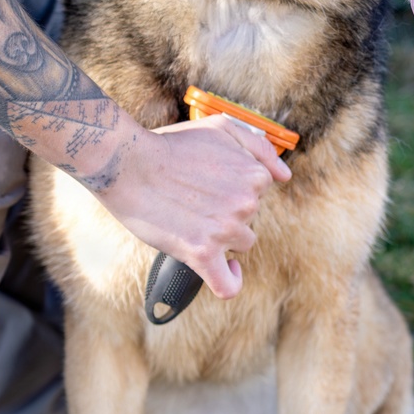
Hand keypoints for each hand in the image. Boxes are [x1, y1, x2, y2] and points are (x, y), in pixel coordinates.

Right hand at [95, 115, 291, 298]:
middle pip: (248, 221)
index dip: (231, 190)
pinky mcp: (202, 253)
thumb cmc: (170, 145)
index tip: (208, 186)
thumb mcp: (221, 128)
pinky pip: (228, 285)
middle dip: (224, 213)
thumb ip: (259, 148)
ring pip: (239, 246)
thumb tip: (285, 177)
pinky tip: (221, 269)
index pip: (256, 195)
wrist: (128, 164)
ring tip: (189, 220)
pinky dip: (229, 281)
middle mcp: (246, 203)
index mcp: (254, 176)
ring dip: (218, 238)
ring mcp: (225, 230)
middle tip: (191, 200)